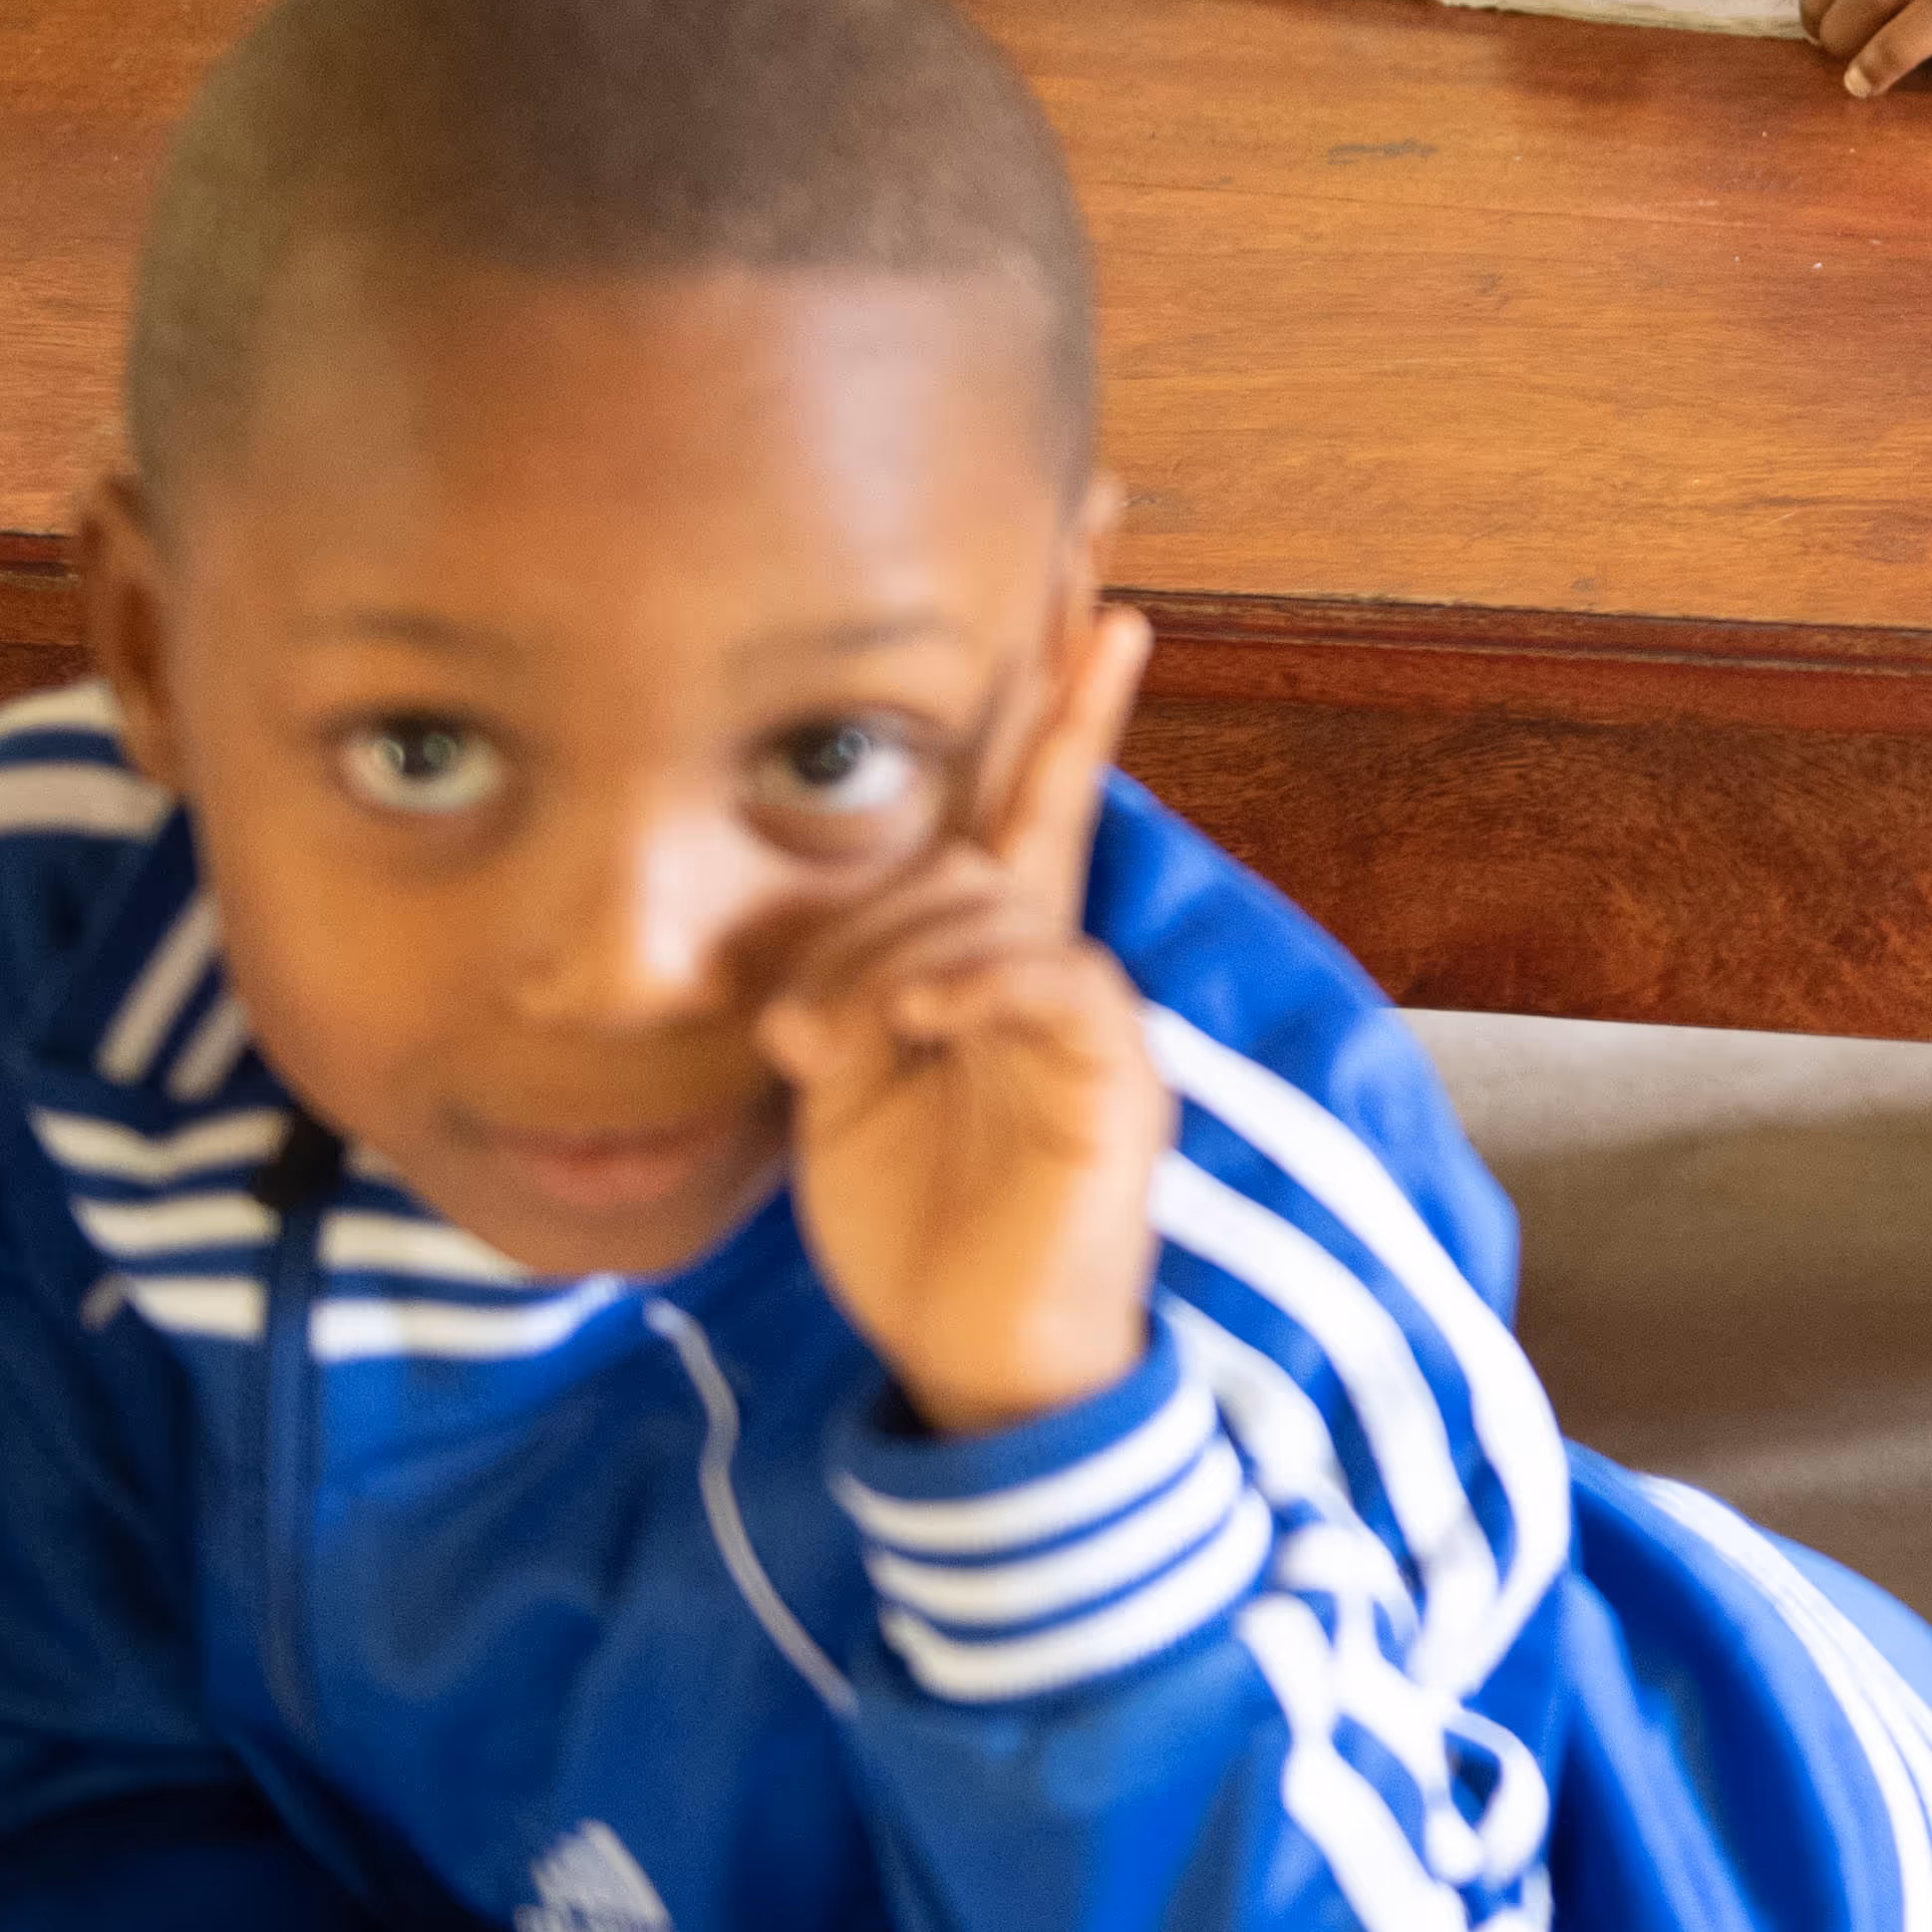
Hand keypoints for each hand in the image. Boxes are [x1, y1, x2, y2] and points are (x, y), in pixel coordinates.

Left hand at [761, 603, 1164, 1436]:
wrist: (975, 1359)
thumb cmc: (912, 1226)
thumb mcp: (840, 1086)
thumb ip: (841, 991)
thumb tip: (820, 969)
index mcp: (986, 959)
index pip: (1022, 796)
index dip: (1054, 692)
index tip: (1091, 571)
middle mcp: (1050, 966)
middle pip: (1018, 821)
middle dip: (1024, 747)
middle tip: (1058, 659)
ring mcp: (1087, 1019)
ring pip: (995, 908)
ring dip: (887, 961)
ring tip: (820, 1049)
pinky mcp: (1111, 1079)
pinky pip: (1050, 982)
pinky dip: (969, 987)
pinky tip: (913, 1023)